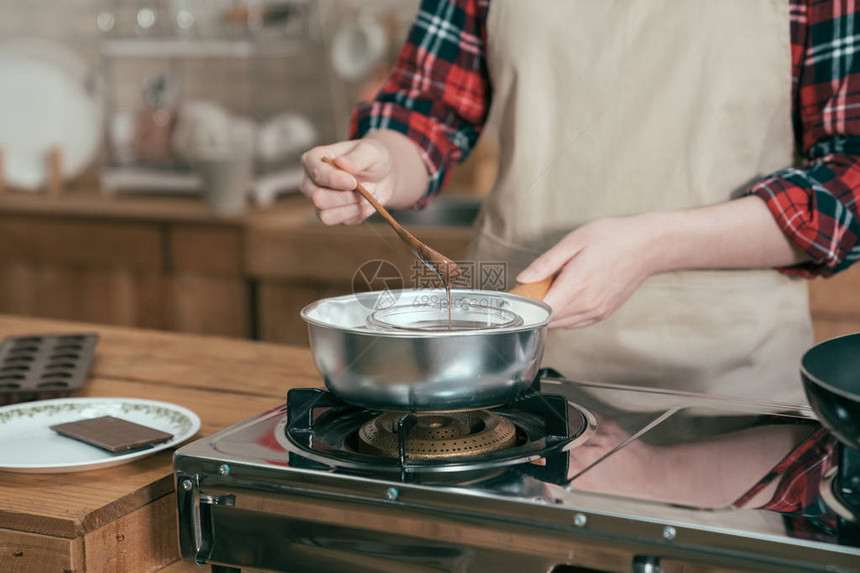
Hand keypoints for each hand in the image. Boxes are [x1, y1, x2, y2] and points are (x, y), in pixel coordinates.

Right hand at [300, 138, 394, 225]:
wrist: (381, 175)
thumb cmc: (371, 158)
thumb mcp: (370, 151)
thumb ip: (356, 158)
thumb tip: (340, 162)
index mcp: (313, 160)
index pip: (317, 174)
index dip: (334, 180)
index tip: (353, 182)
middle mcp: (310, 182)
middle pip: (318, 198)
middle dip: (347, 197)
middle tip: (371, 187)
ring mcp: (319, 202)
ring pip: (326, 216)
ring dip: (354, 208)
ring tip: (373, 194)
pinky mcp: (331, 215)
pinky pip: (343, 222)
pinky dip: (361, 214)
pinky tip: (370, 202)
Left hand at [516, 216, 659, 328]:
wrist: (647, 246)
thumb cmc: (612, 238)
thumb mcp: (574, 241)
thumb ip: (546, 264)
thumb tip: (523, 279)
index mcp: (576, 287)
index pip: (538, 311)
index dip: (523, 306)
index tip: (516, 295)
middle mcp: (587, 305)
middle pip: (547, 320)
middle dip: (534, 308)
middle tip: (532, 286)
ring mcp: (596, 312)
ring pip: (561, 324)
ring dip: (549, 311)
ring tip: (552, 287)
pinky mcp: (603, 314)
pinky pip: (575, 322)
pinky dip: (564, 313)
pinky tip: (567, 295)